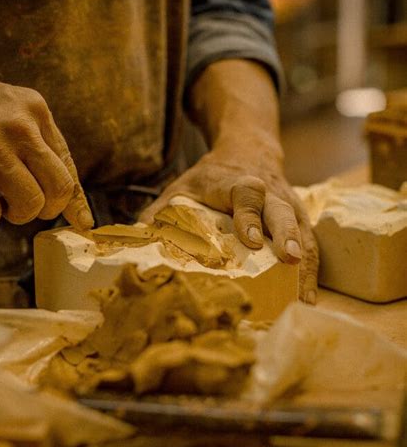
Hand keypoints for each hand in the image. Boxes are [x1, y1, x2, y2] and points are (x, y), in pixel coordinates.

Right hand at [0, 64, 92, 228]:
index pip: (68, 165)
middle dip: (47, 209)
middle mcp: (20, 127)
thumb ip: (43, 148)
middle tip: (27, 206)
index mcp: (36, 111)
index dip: (75, 201)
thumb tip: (77, 208)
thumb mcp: (14, 112)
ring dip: (16, 214)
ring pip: (30, 205)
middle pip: (59, 189)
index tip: (83, 223)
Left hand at [140, 148, 318, 304]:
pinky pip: (312, 241)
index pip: (246, 195)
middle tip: (289, 259)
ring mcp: (288, 204)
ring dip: (306, 259)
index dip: (249, 216)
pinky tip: (307, 295)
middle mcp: (269, 192)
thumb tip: (136, 242)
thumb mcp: (181, 186)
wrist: (249, 151)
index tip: (250, 239)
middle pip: (282, 211)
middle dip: (286, 235)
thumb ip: (159, 212)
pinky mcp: (299, 217)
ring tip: (304, 293)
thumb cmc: (211, 176)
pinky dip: (311, 269)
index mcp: (237, 182)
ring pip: (302, 229)